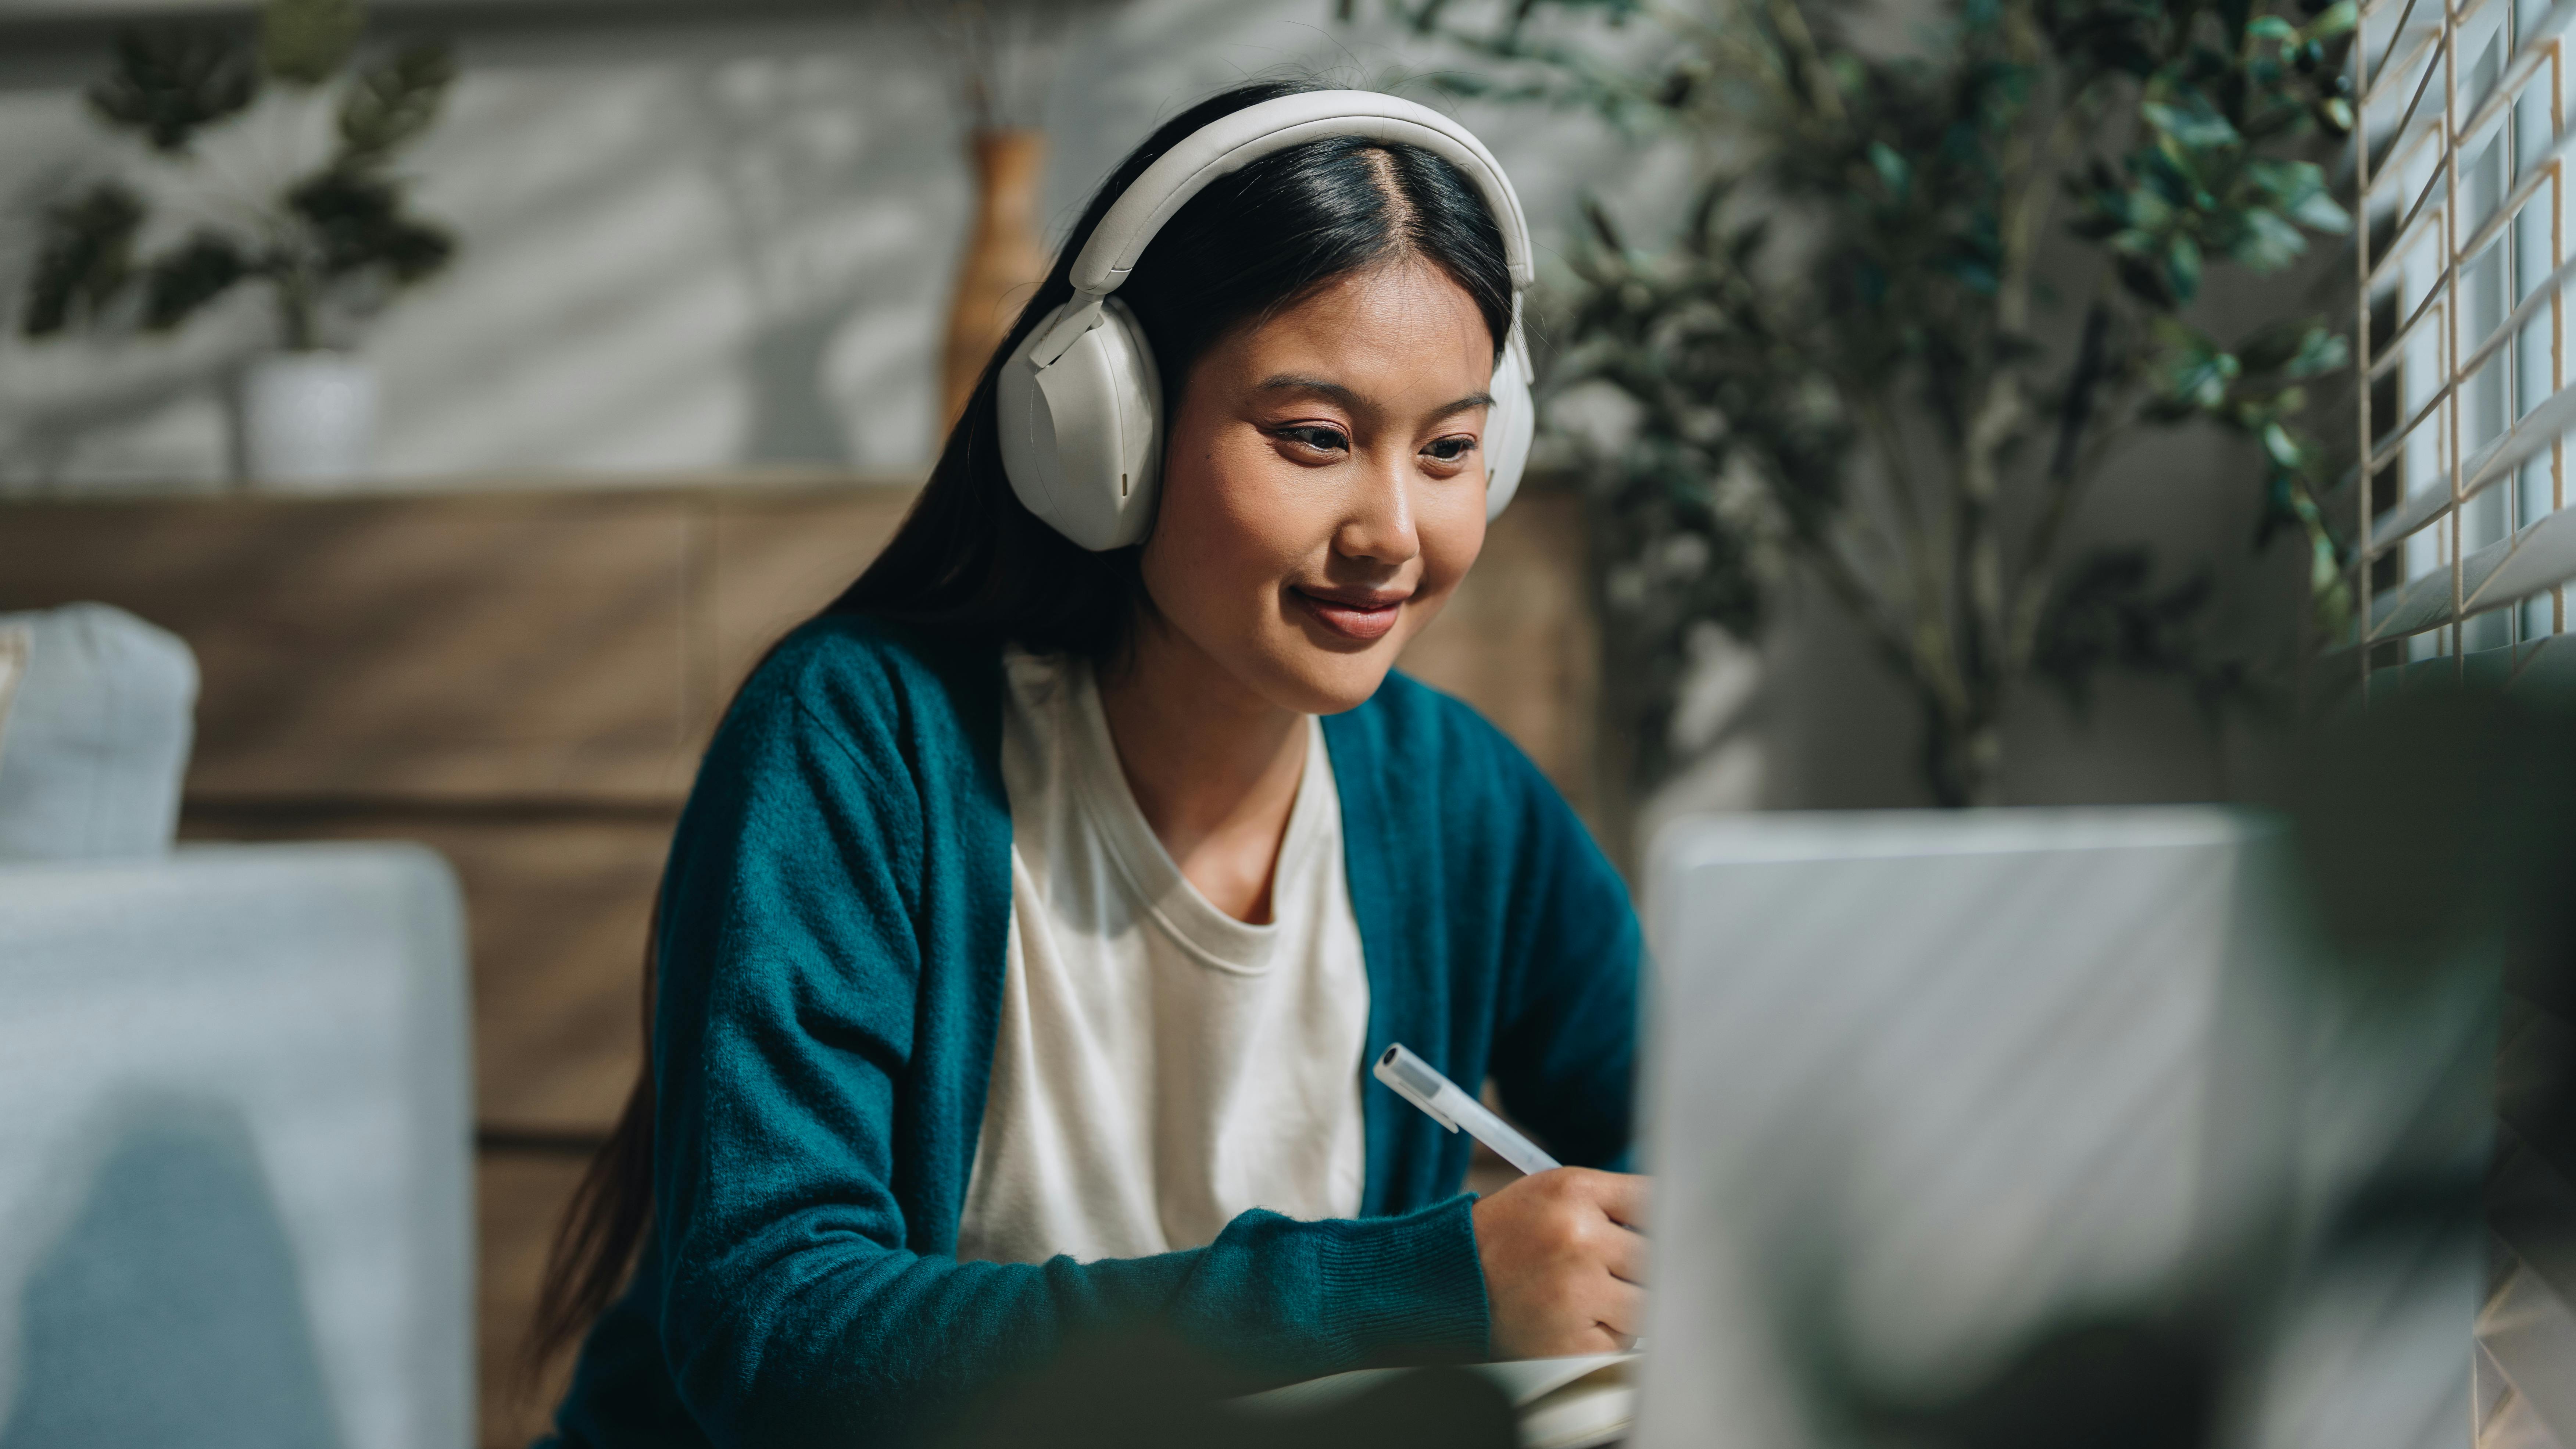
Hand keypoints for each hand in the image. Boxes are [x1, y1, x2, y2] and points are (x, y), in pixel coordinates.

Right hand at [1469, 1167, 1648, 1357]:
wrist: (1450, 1284)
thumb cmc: (1507, 1237)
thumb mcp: (1553, 1194)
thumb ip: (1614, 1200)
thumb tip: (1678, 1218)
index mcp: (1573, 1193)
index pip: (1654, 1201)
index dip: (1663, 1220)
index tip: (1664, 1231)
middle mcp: (1576, 1238)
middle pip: (1658, 1256)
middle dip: (1643, 1266)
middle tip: (1614, 1269)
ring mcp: (1575, 1293)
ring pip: (1647, 1302)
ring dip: (1629, 1303)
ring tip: (1589, 1294)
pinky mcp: (1572, 1342)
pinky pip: (1624, 1342)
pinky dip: (1608, 1336)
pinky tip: (1575, 1320)